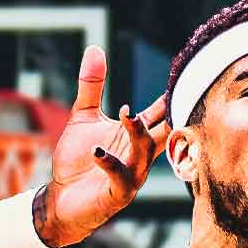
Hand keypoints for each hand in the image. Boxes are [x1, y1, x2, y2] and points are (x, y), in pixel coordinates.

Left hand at [34, 45, 169, 247]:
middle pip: (165, 130)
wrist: (60, 199)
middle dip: (172, 112)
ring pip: (145, 153)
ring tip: (126, 115)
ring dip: (138, 134)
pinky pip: (120, 179)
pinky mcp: (117, 194)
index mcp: (138, 134)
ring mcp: (132, 175)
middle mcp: (141, 154)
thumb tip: (94, 48)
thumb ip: (92, 86)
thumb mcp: (84, 118)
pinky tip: (97, 152)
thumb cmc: (77, 160)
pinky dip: (110, 164)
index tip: (187, 70)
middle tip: (174, 90)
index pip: (162, 110)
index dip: (174, 92)